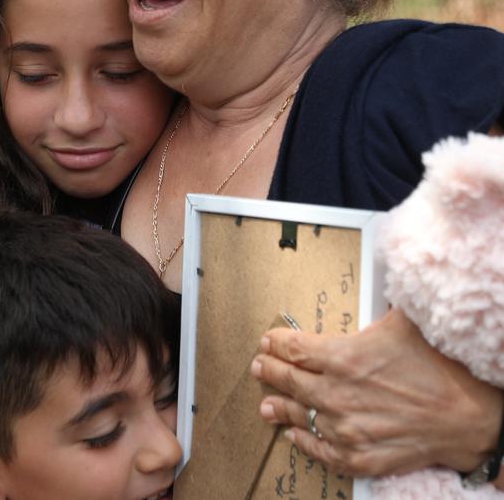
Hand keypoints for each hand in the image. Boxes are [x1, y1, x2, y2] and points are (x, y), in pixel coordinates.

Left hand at [251, 309, 503, 477]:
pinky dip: (305, 442)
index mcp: (343, 357)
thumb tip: (378, 270)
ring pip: (300, 417)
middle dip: (270, 371)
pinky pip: (322, 451)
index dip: (276, 343)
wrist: (467, 416)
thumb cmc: (437, 366)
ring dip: (280, 409)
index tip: (267, 339)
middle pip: (289, 382)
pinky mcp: (360, 457)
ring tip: (266, 404)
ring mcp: (346, 430)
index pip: (294, 349)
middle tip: (260, 365)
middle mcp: (337, 395)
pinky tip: (295, 436)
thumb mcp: (402, 321)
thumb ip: (377, 302)